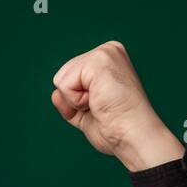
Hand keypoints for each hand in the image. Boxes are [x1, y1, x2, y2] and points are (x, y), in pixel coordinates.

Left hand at [51, 40, 183, 171]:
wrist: (131, 136)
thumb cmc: (116, 128)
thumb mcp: (86, 112)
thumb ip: (69, 101)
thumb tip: (55, 94)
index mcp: (107, 61)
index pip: (70, 77)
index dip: (76, 100)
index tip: (100, 107)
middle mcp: (107, 51)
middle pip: (62, 75)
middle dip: (74, 99)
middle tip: (100, 107)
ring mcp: (104, 53)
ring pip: (61, 79)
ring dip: (75, 100)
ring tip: (100, 104)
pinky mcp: (98, 60)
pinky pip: (64, 84)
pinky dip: (76, 101)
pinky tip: (98, 102)